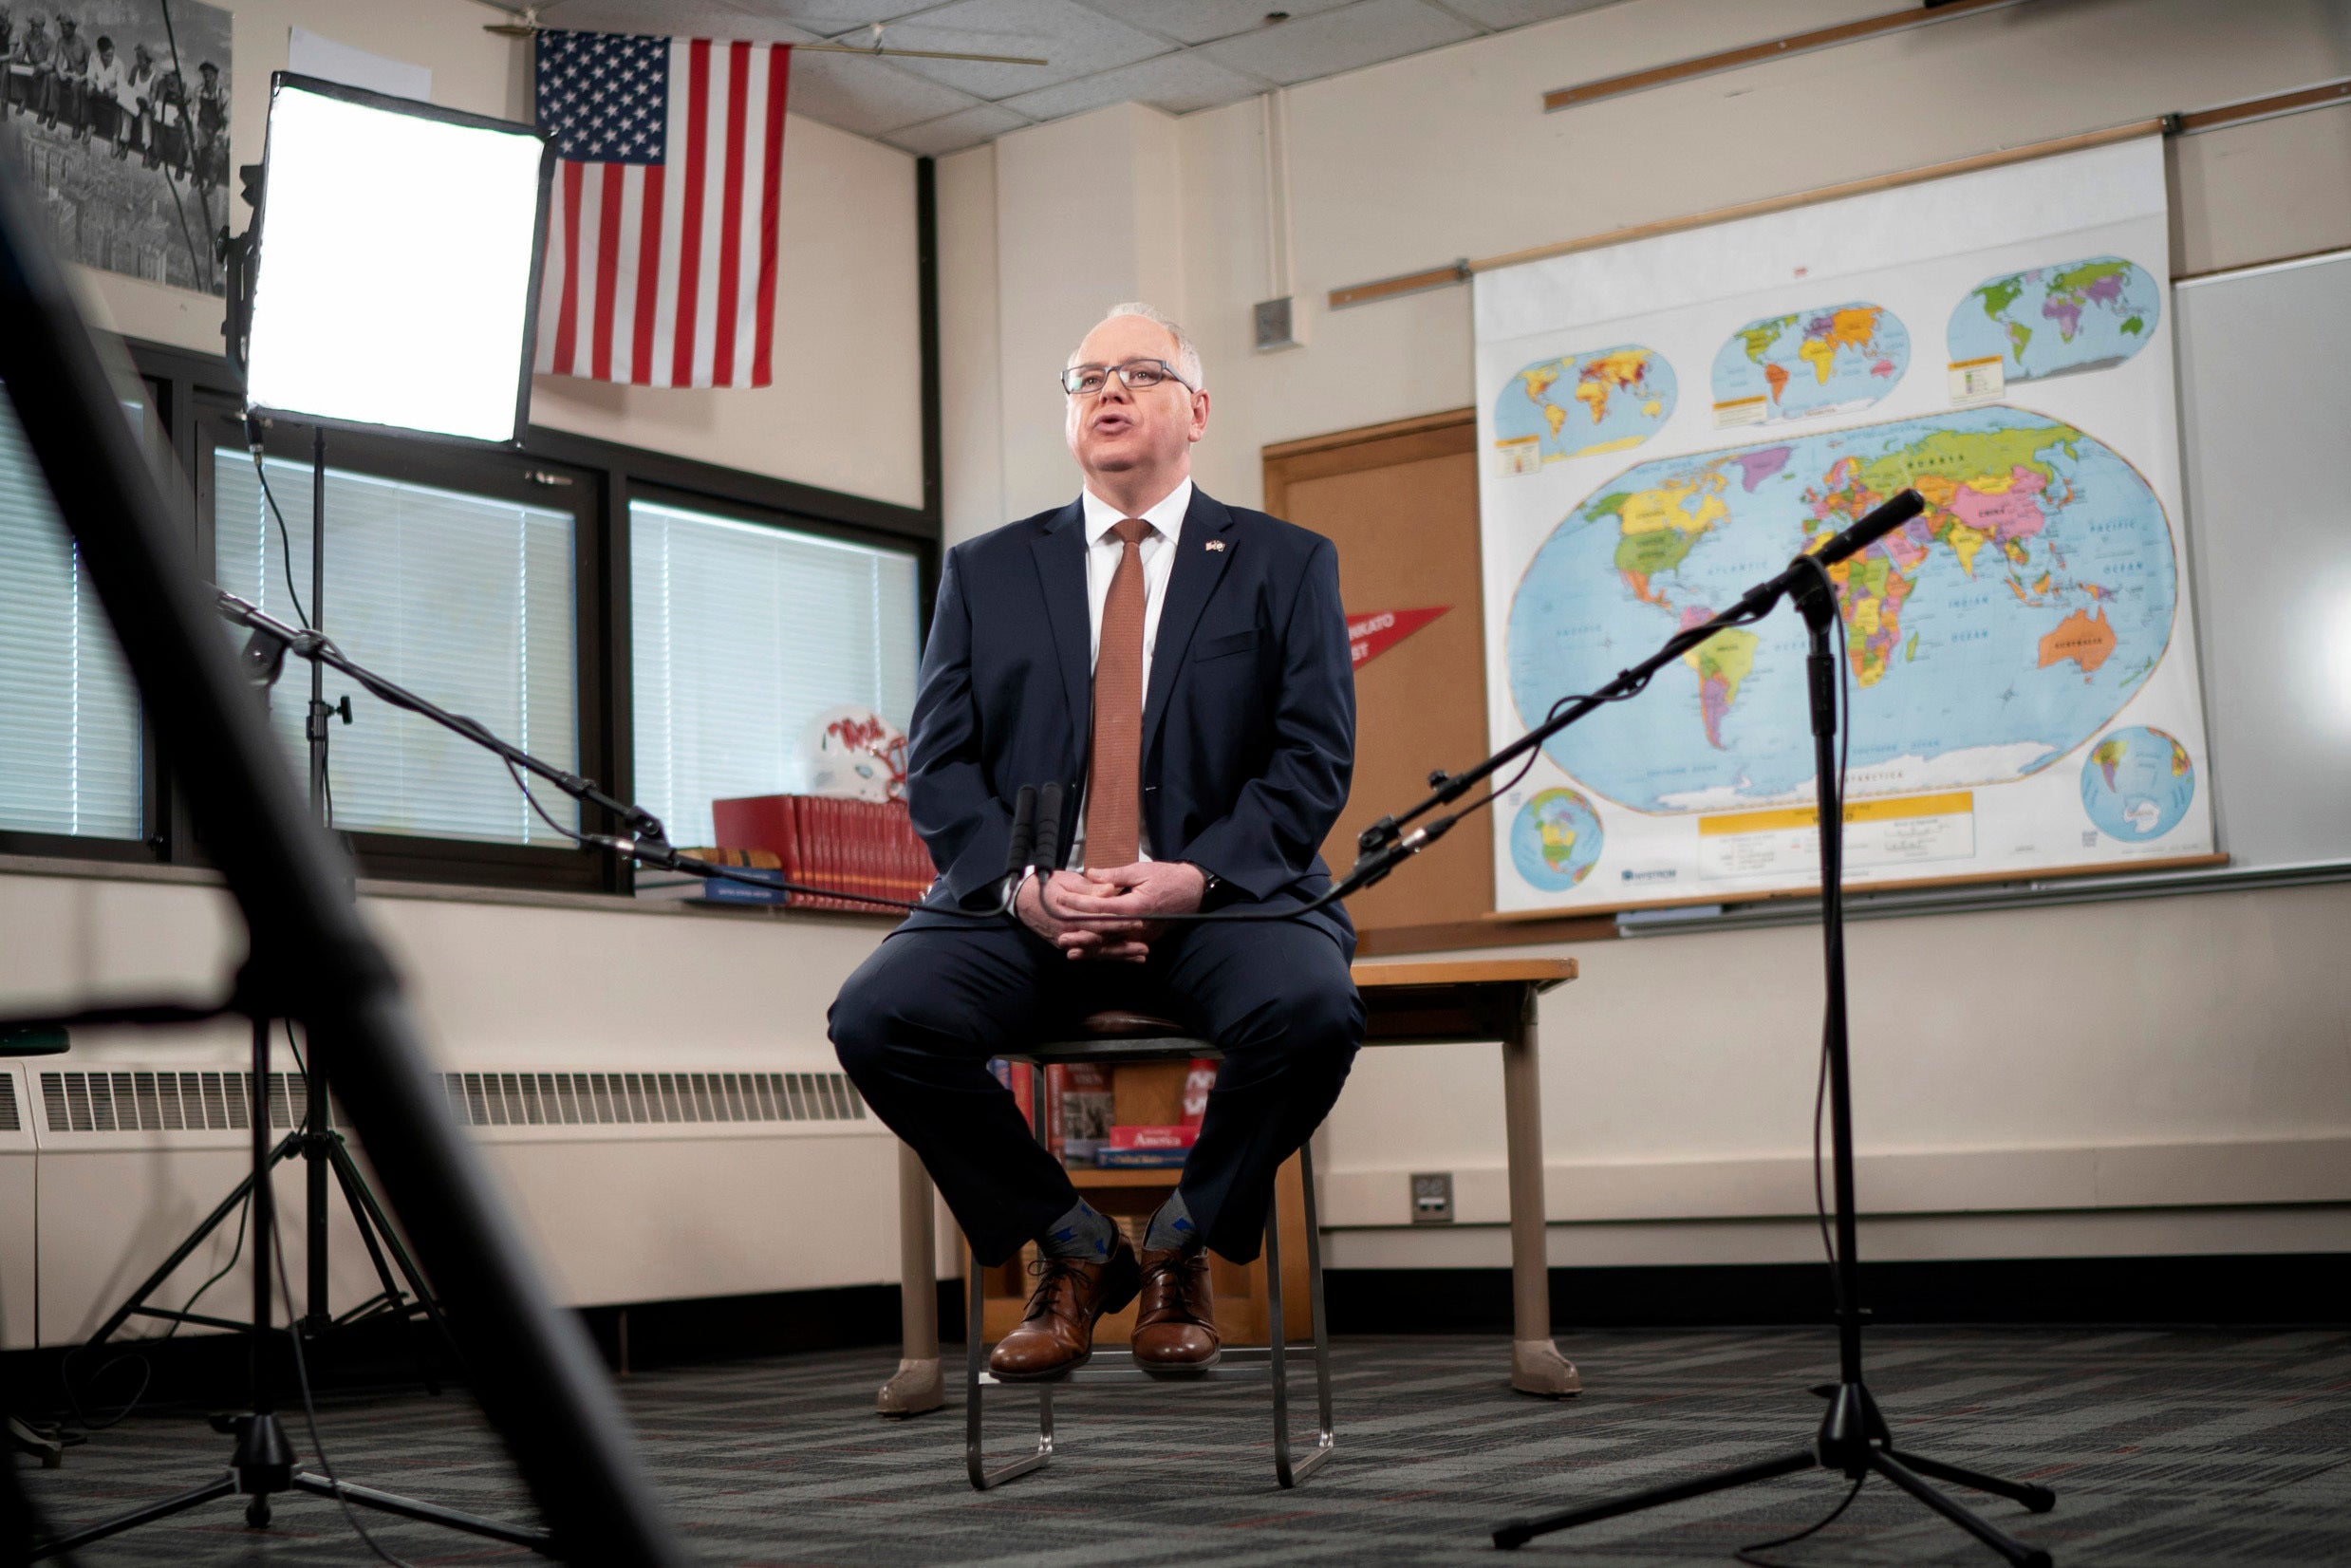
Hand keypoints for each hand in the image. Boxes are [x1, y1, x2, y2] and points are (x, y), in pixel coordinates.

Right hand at [1018, 870, 1152, 962]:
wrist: (1021, 899)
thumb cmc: (1045, 886)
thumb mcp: (1067, 881)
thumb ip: (1089, 888)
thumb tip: (1110, 890)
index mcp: (1070, 914)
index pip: (1099, 920)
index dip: (1119, 922)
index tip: (1138, 921)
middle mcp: (1069, 931)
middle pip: (1101, 941)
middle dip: (1123, 946)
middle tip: (1145, 948)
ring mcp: (1067, 940)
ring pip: (1097, 950)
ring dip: (1119, 955)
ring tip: (1141, 956)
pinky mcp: (1068, 944)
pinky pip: (1090, 953)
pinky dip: (1108, 955)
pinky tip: (1125, 958)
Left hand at [1046, 861, 1206, 961]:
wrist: (1193, 891)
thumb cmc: (1168, 878)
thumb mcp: (1140, 870)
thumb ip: (1114, 874)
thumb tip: (1090, 874)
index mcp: (1135, 906)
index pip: (1100, 908)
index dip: (1079, 904)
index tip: (1062, 900)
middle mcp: (1138, 925)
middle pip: (1103, 933)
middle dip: (1080, 935)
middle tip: (1060, 937)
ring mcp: (1142, 935)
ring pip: (1112, 946)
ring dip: (1090, 950)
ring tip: (1070, 951)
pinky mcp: (1145, 939)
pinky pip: (1122, 948)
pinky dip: (1105, 952)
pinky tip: (1092, 954)